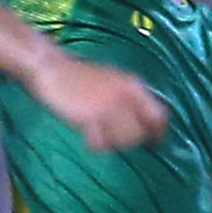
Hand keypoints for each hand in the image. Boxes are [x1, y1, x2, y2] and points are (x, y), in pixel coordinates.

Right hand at [22, 49, 166, 152]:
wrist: (52, 69)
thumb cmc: (82, 77)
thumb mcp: (113, 80)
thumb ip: (130, 98)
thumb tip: (146, 123)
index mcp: (133, 85)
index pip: (159, 115)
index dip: (158, 132)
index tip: (154, 142)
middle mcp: (125, 96)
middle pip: (141, 133)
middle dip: (132, 140)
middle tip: (118, 138)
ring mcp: (107, 107)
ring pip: (123, 140)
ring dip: (113, 142)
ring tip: (102, 135)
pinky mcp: (89, 117)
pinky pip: (101, 143)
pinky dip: (96, 143)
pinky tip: (90, 136)